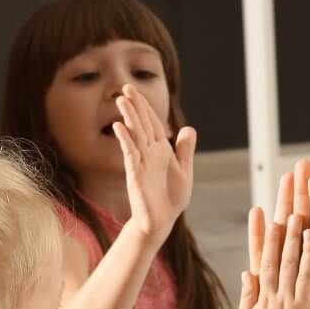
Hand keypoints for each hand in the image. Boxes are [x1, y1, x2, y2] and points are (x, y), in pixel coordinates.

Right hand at [112, 85, 195, 243]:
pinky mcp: (135, 174)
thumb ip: (185, 150)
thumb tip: (189, 128)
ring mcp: (141, 162)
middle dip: (135, 106)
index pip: (153, 123)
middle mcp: (149, 153)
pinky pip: (130, 154)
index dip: (145, 107)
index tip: (136, 90)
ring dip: (129, 118)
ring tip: (121, 100)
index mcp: (161, 150)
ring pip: (135, 135)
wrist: (162, 221)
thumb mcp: (184, 170)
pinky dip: (126, 140)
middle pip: (142, 125)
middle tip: (125, 87)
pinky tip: (120, 126)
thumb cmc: (171, 198)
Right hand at [237, 213, 309, 308]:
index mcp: (266, 297)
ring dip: (309, 251)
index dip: (273, 237)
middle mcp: (282, 300)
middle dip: (291, 234)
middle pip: (288, 259)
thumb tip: (247, 271)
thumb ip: (249, 295)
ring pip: (305, 274)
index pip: (270, 259)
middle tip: (294, 210)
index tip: (275, 215)